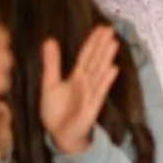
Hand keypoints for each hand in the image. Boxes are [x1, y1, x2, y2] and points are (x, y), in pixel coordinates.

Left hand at [41, 28, 120, 155]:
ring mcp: (91, 93)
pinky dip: (106, 80)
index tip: (101, 28)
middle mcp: (86, 82)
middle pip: (95, 60)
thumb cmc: (57, 111)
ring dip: (106, 58)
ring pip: (99, 72)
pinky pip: (99, 91)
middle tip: (110, 29)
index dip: (93, 42)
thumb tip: (50, 40)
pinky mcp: (92, 106)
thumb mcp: (50, 84)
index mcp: (77, 76)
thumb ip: (52, 63)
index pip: (86, 55)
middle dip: (102, 45)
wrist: (59, 135)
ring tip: (113, 43)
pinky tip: (112, 68)